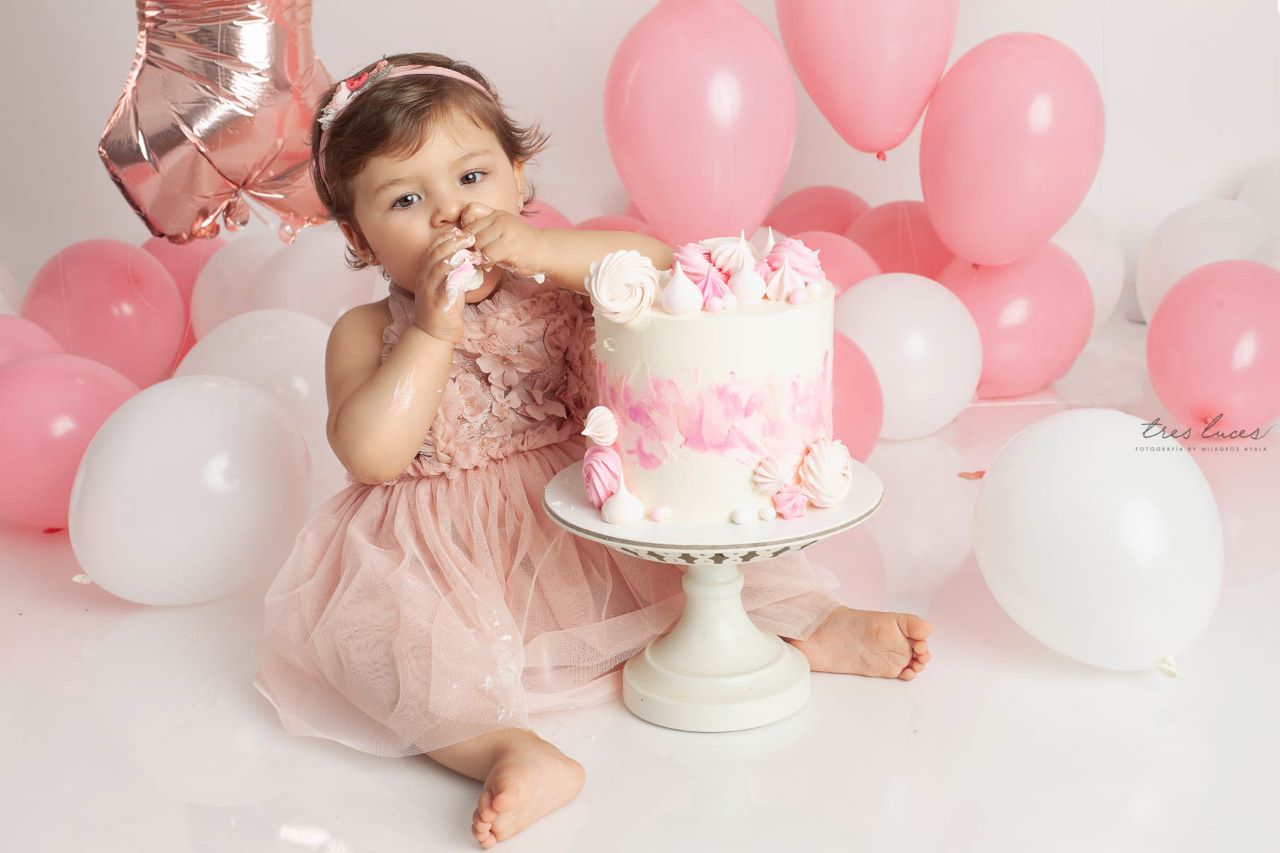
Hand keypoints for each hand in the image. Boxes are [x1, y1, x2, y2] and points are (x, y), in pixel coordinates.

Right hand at [410, 228, 473, 343]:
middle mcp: (424, 280)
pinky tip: (471, 268)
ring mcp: (429, 291)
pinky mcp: (438, 302)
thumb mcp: (444, 288)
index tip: (460, 230)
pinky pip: (448, 284)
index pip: (432, 250)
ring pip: (441, 266)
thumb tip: (465, 259)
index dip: (445, 238)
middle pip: (436, 254)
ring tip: (473, 249)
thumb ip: (450, 273)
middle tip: (469, 235)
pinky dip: (460, 274)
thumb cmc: (442, 311)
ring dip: (457, 254)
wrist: (432, 335)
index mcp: (424, 274)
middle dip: (453, 242)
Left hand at [458, 202, 547, 278]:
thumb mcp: (503, 233)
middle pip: (472, 232)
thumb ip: (486, 231)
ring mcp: (506, 229)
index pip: (469, 216)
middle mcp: (500, 218)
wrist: (547, 251)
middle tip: (479, 256)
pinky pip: (487, 253)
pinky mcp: (511, 244)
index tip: (473, 244)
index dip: (467, 233)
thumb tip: (462, 240)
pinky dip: (487, 262)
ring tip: (488, 261)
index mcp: (496, 214)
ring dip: (480, 256)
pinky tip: (492, 265)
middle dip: (472, 247)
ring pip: (478, 243)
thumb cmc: (522, 246)